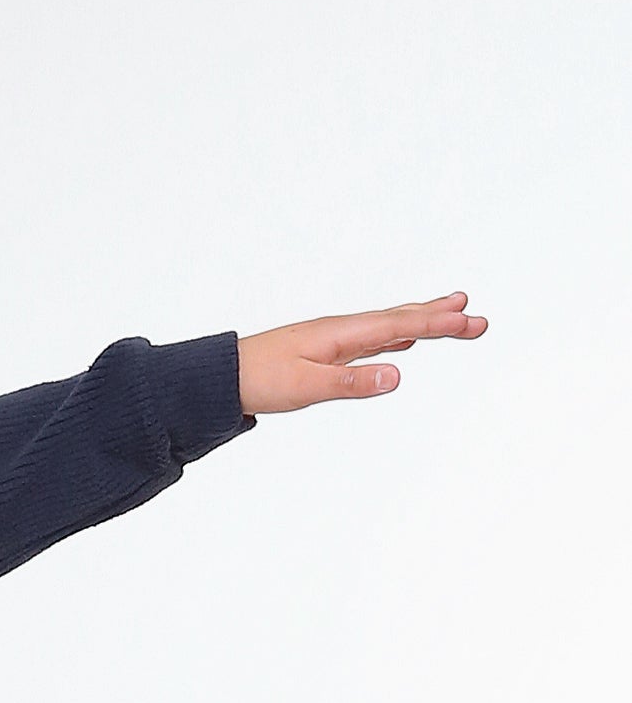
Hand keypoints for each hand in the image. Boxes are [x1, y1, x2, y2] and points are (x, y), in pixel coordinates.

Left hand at [238, 292, 486, 413]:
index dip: (439, 325)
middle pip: (402, 319)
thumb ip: (352, 383)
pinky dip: (396, 333)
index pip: (401, 325)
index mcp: (342, 334)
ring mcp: (336, 338)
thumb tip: (398, 376)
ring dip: (424, 321)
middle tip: (479, 320)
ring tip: (454, 314)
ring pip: (389, 326)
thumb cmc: (259, 381)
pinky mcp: (327, 350)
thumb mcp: (306, 388)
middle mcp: (343, 329)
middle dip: (442, 319)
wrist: (222, 378)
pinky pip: (372, 338)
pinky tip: (404, 338)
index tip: (472, 323)